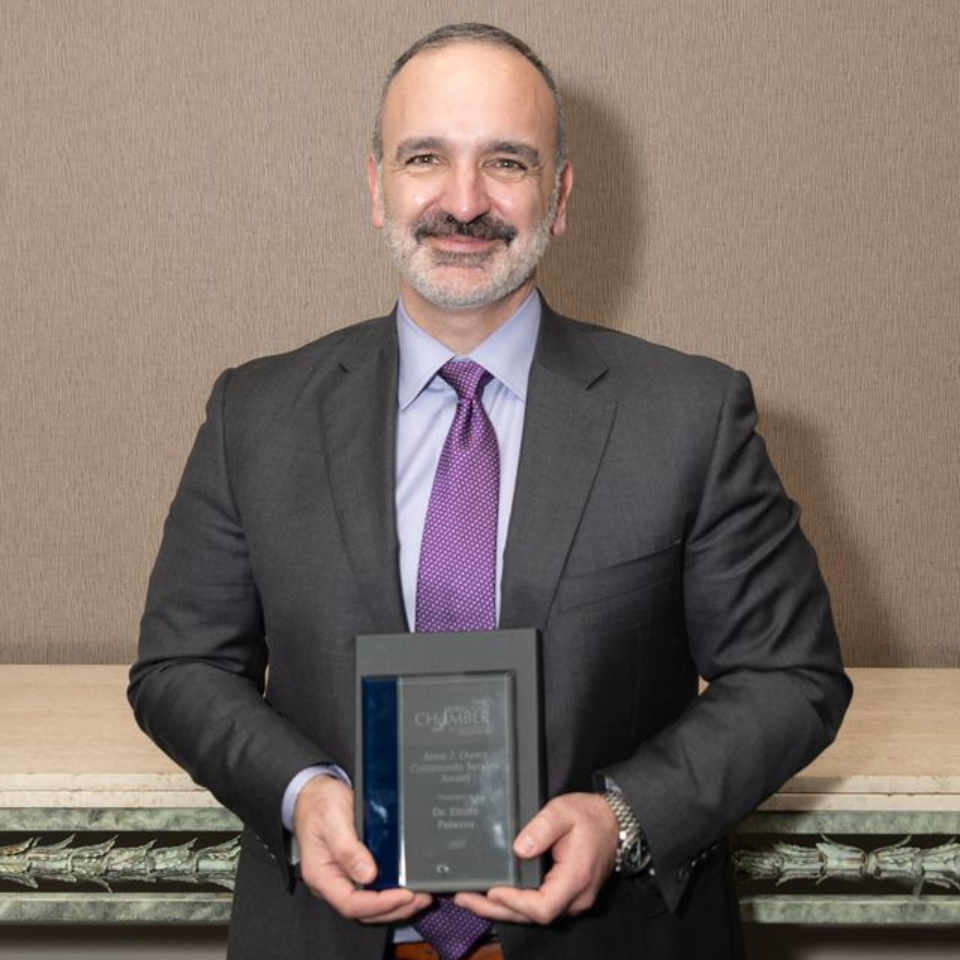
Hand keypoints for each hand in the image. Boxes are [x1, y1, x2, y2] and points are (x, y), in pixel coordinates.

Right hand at [293, 775, 431, 922]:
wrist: (314, 792)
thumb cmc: (319, 804)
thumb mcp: (332, 820)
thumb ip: (348, 848)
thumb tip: (368, 874)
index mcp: (322, 875)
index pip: (350, 903)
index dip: (379, 903)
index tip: (404, 895)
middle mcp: (333, 882)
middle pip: (364, 910)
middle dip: (394, 909)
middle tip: (420, 898)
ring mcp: (344, 877)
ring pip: (371, 904)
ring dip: (396, 905)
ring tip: (420, 896)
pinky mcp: (356, 869)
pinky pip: (374, 889)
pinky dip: (393, 892)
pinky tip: (408, 886)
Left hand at [453, 792, 617, 924]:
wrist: (614, 822)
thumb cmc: (590, 817)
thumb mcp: (564, 812)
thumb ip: (541, 828)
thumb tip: (519, 848)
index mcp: (576, 878)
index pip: (544, 906)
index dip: (516, 903)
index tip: (493, 890)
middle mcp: (575, 897)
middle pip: (533, 915)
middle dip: (496, 909)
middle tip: (465, 899)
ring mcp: (571, 899)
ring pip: (533, 914)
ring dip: (502, 908)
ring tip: (470, 898)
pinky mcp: (565, 895)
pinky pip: (538, 905)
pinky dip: (514, 903)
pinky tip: (494, 895)